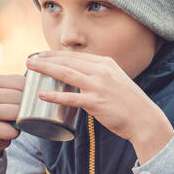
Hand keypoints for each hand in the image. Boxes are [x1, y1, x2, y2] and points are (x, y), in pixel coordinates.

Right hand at [0, 74, 25, 160]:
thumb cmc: (4, 111)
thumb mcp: (9, 94)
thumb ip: (22, 87)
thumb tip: (44, 86)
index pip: (21, 82)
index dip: (30, 93)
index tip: (25, 101)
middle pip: (19, 97)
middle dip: (26, 108)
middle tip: (21, 114)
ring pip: (16, 113)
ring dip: (21, 120)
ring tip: (15, 121)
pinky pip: (11, 130)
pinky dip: (14, 133)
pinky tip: (8, 131)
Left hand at [26, 51, 173, 158]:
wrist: (144, 119)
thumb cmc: (129, 104)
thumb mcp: (116, 81)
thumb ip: (99, 77)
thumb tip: (80, 80)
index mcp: (106, 64)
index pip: (75, 56)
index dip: (55, 54)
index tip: (41, 55)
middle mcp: (101, 71)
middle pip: (68, 61)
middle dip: (46, 58)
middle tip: (29, 59)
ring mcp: (99, 86)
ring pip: (66, 73)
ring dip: (46, 69)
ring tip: (30, 68)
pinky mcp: (97, 102)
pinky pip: (71, 97)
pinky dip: (55, 95)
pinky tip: (42, 94)